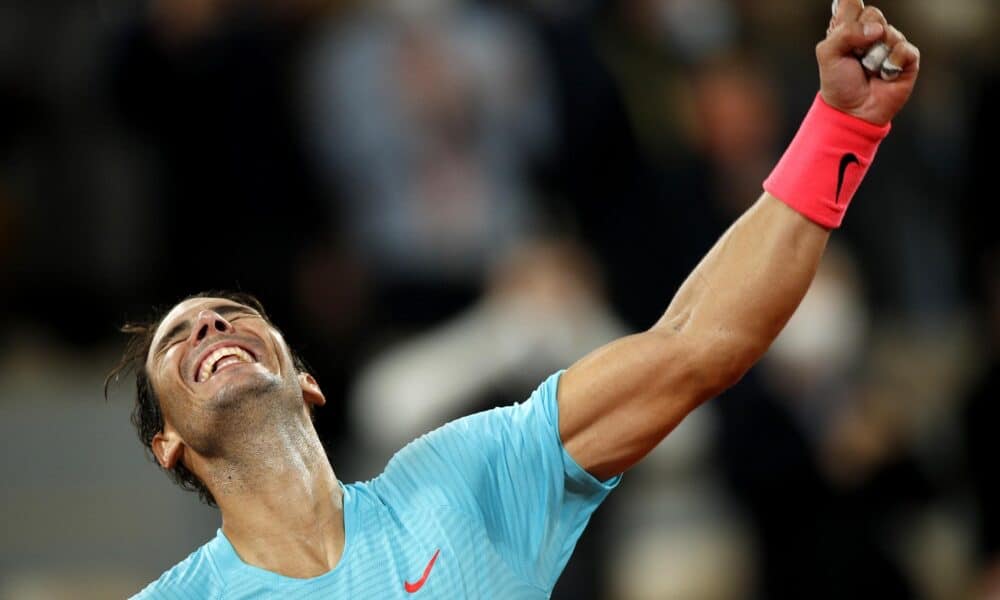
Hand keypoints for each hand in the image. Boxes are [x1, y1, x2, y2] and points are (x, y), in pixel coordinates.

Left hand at [818, 0, 919, 124]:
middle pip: (872, 14)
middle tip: (855, 56)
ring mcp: (891, 43)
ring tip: (868, 70)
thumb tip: (876, 29)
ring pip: (888, 32)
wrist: (853, 111)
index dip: (850, 6)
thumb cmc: (839, 83)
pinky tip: (884, 76)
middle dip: (860, 37)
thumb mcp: (827, 55)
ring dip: (873, 56)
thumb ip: (843, 34)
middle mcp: (871, 32)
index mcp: (849, 27)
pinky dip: (890, 64)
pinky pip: (904, 49)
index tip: (848, 17)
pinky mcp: (907, 58)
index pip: (851, 2)